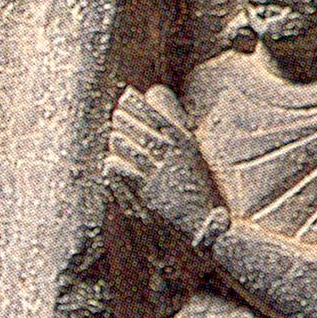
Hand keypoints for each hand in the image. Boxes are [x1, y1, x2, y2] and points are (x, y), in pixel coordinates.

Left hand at [104, 84, 221, 247]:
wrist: (206, 220)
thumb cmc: (198, 185)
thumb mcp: (192, 152)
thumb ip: (175, 128)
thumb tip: (158, 97)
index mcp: (184, 142)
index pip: (155, 114)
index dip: (138, 104)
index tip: (126, 97)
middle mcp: (170, 154)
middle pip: (135, 126)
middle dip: (123, 118)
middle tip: (118, 116)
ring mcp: (156, 171)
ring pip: (123, 144)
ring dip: (116, 138)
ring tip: (115, 136)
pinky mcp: (144, 190)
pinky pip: (119, 168)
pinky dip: (113, 161)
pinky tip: (111, 160)